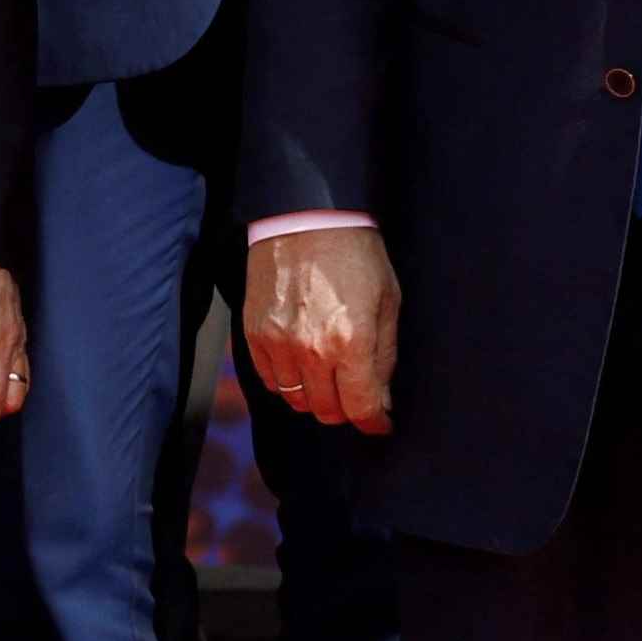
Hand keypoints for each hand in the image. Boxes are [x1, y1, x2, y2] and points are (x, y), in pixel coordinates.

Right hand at [243, 226, 400, 436]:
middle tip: (356, 394)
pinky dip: (288, 381)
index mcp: (351, 342)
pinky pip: (270, 381)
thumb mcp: (387, 300)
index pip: (361, 408)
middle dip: (347, 409)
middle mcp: (311, 350)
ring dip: (316, 396)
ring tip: (328, 375)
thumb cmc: (354, 253)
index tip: (380, 423)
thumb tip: (382, 398)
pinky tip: (302, 362)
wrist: (304, 217)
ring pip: (297, 400)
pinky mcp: (254, 335)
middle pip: (327, 411)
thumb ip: (385, 355)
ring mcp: (278, 344)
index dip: (375, 422)